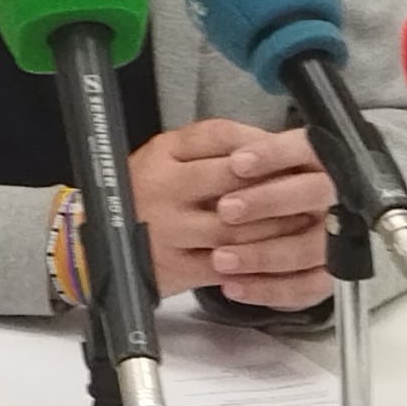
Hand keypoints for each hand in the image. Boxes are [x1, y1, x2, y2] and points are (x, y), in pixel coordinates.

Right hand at [131, 121, 334, 309]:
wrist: (97, 241)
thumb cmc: (143, 190)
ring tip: (305, 220)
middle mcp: (164, 188)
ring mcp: (171, 231)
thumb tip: (269, 142)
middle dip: (277, 186)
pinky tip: (279, 255)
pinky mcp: (179, 267)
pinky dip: (257, 261)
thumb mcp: (166, 152)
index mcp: (163, 153)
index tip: (290, 151)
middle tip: (310, 186)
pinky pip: (228, 264)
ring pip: (237, 228)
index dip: (260, 146)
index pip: (219, 138)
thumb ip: (213, 142)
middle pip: (233, 182)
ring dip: (277, 226)